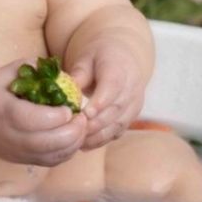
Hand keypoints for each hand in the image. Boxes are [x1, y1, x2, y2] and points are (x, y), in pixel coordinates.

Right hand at [0, 60, 88, 166]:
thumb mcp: (2, 74)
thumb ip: (30, 69)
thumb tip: (58, 70)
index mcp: (4, 112)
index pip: (34, 120)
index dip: (57, 117)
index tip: (70, 108)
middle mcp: (11, 137)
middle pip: (47, 143)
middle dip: (72, 132)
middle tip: (83, 118)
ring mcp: (18, 152)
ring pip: (52, 156)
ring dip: (73, 144)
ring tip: (82, 127)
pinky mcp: (24, 161)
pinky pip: (51, 162)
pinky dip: (67, 152)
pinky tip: (73, 138)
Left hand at [66, 35, 146, 150]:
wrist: (121, 56)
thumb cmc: (99, 55)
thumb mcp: (86, 57)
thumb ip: (78, 73)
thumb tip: (67, 90)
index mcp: (119, 68)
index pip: (113, 86)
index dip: (100, 102)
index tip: (85, 114)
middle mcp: (132, 87)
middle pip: (116, 109)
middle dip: (95, 124)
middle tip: (74, 132)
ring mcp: (135, 103)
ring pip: (119, 124)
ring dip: (98, 136)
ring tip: (77, 143)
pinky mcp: (132, 115)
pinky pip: (119, 130)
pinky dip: (103, 139)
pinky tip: (86, 145)